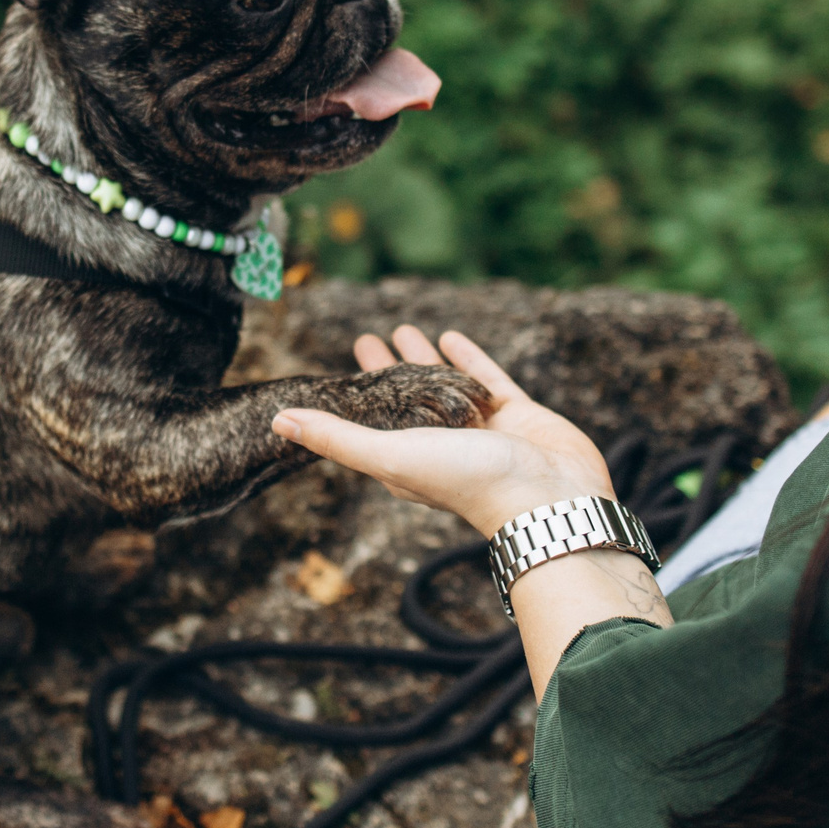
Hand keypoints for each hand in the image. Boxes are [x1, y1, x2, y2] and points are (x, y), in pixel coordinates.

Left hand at [270, 325, 612, 538]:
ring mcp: (481, 431)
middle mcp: (442, 445)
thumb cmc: (468, 482)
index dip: (358, 390)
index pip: (373, 418)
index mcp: (408, 459)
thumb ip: (338, 439)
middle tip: (367, 339)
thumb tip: (278, 421)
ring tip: (405, 329)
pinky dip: (469, 359)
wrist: (549, 498)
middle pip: (407, 399)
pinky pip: (488, 381)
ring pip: (446, 387)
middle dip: (387, 370)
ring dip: (425, 360)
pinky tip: (452, 337)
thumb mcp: (391, 456)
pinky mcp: (517, 417)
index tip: (342, 364)